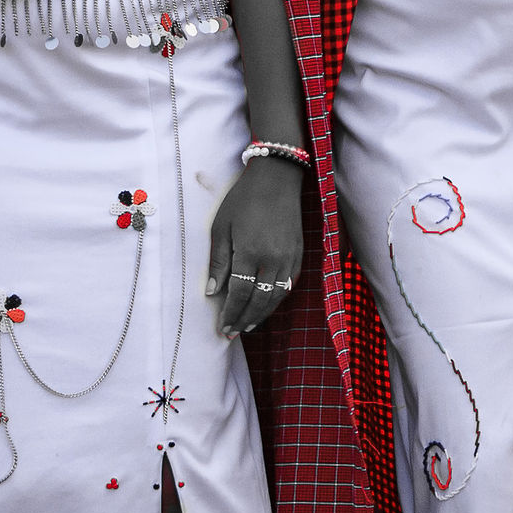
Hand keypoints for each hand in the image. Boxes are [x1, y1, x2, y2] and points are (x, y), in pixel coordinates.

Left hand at [205, 155, 303, 339]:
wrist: (277, 179)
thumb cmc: (243, 200)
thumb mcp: (221, 227)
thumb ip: (218, 261)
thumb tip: (213, 291)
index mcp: (250, 252)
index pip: (241, 293)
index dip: (231, 313)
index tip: (223, 327)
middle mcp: (273, 259)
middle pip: (260, 300)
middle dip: (246, 319)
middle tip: (234, 333)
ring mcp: (289, 257)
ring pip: (277, 295)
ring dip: (263, 313)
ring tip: (250, 325)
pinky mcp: (299, 253)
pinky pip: (289, 283)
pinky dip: (278, 298)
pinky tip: (268, 304)